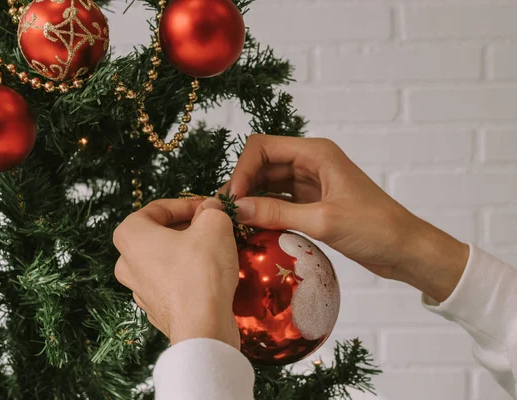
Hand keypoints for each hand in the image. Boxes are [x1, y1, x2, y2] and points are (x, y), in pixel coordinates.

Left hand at [113, 198, 240, 347]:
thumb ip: (212, 210)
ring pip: (166, 259)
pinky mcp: (156, 310)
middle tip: (214, 226)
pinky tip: (211, 276)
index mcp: (130, 235)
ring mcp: (139, 289)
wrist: (202, 328)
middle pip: (159, 234)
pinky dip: (189, 275)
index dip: (188, 204)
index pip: (158, 208)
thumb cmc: (201, 271)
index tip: (210, 207)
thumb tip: (212, 208)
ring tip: (216, 250)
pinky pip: (172, 282)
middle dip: (188, 227)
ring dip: (189, 251)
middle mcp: (126, 262)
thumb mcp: (214, 225)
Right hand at [227, 134, 468, 301]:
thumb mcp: (323, 220)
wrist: (406, 250)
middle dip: (242, 185)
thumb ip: (277, 212)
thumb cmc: (375, 228)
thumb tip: (236, 208)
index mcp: (316, 153)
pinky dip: (265, 212)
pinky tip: (252, 227)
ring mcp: (310, 184)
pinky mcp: (312, 203)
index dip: (242, 169)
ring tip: (234, 223)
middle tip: (226, 213)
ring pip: (268, 184)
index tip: (233, 199)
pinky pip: (279, 202)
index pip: (263, 147)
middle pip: (262, 164)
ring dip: (251, 199)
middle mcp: (310, 163)